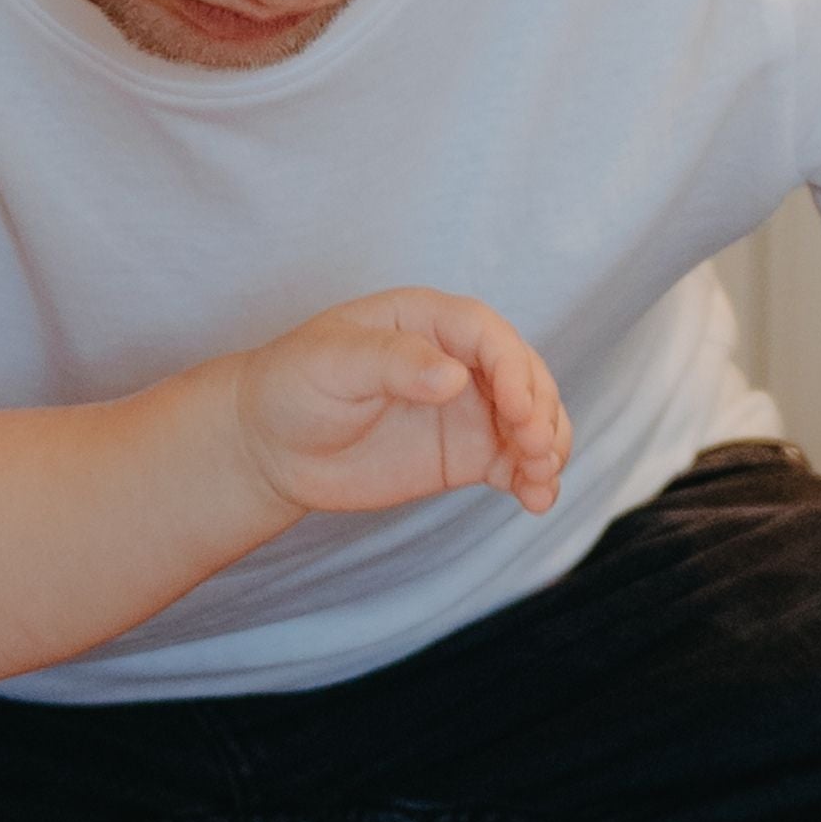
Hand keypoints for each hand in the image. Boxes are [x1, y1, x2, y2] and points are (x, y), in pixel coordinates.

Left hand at [232, 290, 571, 521]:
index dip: (513, 369)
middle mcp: (458, 359)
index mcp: (428, 320)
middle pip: (523, 376)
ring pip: (531, 420)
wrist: (272, 445)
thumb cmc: (293, 386)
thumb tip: (454, 377)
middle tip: (533, 449)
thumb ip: (394, 362)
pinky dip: (534, 479)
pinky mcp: (467, 453)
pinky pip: (514, 462)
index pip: (489, 335)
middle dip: (539, 411)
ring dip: (548, 446)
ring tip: (540, 480)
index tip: (516, 409)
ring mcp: (467, 408)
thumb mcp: (333, 363)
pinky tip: (536, 501)